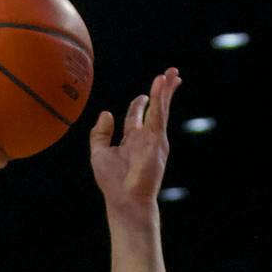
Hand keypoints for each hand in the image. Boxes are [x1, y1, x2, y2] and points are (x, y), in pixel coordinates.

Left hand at [90, 68, 180, 216]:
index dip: (140, 103)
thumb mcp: (99, 153)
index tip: (143, 95)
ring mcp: (154, 139)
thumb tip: (106, 113)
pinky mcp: (158, 140)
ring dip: (165, 90)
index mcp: (132, 140)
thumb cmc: (113, 182)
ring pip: (161, 108)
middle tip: (170, 74)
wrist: (125, 199)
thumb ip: (100, 133)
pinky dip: (161, 99)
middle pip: (155, 108)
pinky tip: (162, 85)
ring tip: (172, 73)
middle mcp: (145, 138)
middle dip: (162, 91)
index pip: (138, 116)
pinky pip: (159, 115)